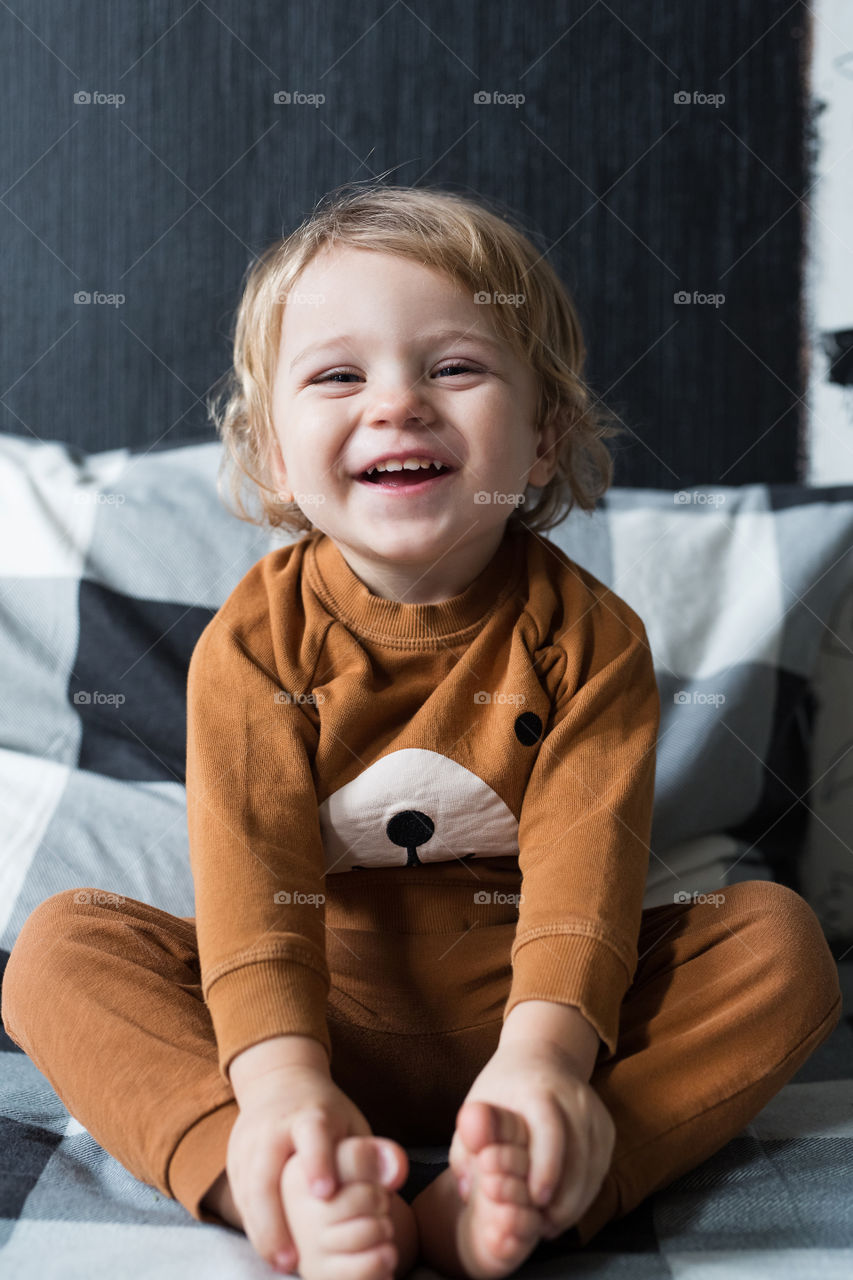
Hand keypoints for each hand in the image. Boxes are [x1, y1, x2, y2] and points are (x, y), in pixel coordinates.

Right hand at [226, 1062, 375, 1270]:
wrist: (277, 1080)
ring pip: (247, 1190)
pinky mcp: (234, 1161)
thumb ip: (374, 1153)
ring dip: (262, 1230)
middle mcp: (272, 1129)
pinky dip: (253, 1227)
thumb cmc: (325, 1113)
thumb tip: (397, 1177)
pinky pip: (240, 1198)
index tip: (325, 1194)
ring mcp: (248, 1145)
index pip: (311, 1134)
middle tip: (291, 1258)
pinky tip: (269, 1253)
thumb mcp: (352, 1122)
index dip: (317, 1161)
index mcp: (307, 1114)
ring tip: (282, 1264)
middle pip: (265, 1172)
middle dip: (275, 1217)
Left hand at [448, 1039, 615, 1238]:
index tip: (535, 1199)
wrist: (542, 1054)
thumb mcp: (477, 1106)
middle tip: (542, 1226)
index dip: (546, 1166)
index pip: (550, 1128)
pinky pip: (601, 1167)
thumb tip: (465, 1190)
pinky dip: (586, 1194)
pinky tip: (565, 1210)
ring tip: (551, 1226)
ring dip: (576, 1202)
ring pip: (594, 1166)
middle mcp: (573, 1097)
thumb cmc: (502, 1088)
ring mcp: (594, 1111)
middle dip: (564, 1196)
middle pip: (579, 1153)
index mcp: (538, 1088)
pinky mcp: (606, 1126)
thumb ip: (466, 1147)